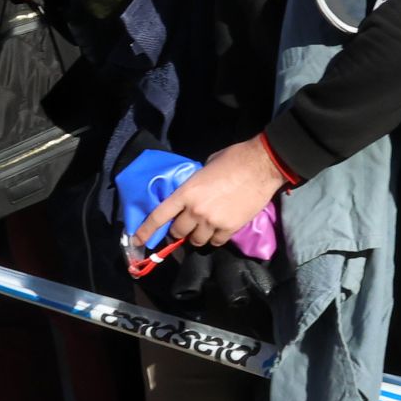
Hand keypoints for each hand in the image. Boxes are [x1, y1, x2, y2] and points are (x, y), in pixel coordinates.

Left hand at [132, 135, 283, 248]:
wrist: (262, 165)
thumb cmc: (233, 159)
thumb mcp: (205, 167)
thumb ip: (195, 184)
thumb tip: (192, 194)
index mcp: (187, 192)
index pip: (160, 216)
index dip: (146, 230)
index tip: (138, 240)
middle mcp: (196, 210)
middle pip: (178, 232)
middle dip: (179, 231)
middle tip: (185, 225)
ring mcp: (213, 221)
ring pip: (197, 241)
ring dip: (197, 236)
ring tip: (204, 228)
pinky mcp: (230, 228)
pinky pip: (216, 242)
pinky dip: (215, 238)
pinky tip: (220, 229)